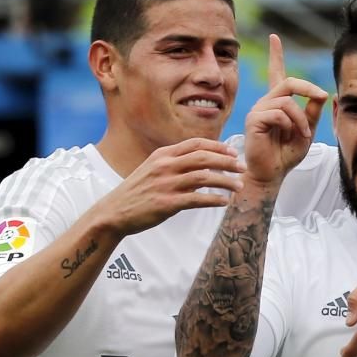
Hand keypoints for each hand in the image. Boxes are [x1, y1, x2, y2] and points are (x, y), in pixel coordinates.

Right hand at [98, 138, 245, 235]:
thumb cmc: (137, 191)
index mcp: (162, 155)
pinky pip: (197, 199)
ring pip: (204, 178)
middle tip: (243, 167)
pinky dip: (214, 199)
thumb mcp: (152, 168)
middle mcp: (165, 166)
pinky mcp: (166, 203)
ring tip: (239, 186)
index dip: (218, 146)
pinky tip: (224, 202)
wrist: (113, 212)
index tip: (233, 151)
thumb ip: (174, 162)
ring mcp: (166, 184)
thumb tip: (202, 160)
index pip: (196, 144)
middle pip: (204, 158)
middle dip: (227, 161)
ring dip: (225, 181)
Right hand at [242, 34, 328, 185]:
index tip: (274, 37)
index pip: (277, 73)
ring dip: (301, 118)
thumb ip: (313, 113)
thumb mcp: (307, 130)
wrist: (272, 174)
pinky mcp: (254, 120)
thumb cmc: (287, 154)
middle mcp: (266, 103)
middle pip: (288, 82)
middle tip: (321, 96)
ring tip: (303, 134)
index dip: (276, 55)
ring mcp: (258, 110)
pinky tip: (289, 136)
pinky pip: (278, 112)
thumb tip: (322, 93)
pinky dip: (290, 124)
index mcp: (278, 103)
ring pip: (286, 101)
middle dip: (309, 88)